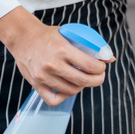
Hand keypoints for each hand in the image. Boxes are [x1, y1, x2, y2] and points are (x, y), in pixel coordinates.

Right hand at [0, 7, 114, 105]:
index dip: (100, 69)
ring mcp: (43, 76)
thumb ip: (90, 45)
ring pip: (71, 91)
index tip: (102, 67)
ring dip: (82, 86)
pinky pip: (54, 100)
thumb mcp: (70, 34)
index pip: (90, 65)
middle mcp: (52, 64)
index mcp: (62, 49)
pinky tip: (68, 88)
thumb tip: (111, 58)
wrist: (23, 38)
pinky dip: (64, 96)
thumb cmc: (49, 36)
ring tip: (83, 79)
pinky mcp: (36, 85)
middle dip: (97, 80)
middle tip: (98, 76)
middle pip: (83, 80)